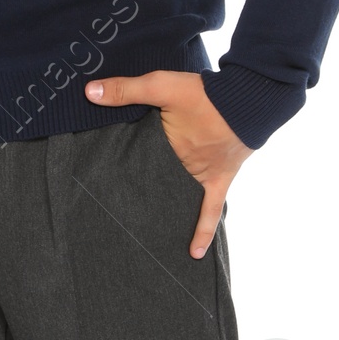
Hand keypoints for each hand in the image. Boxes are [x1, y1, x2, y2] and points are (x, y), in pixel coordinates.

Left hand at [84, 69, 251, 259]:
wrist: (250, 99)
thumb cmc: (205, 93)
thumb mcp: (161, 86)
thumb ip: (126, 89)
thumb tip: (89, 91)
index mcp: (165, 149)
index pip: (133, 164)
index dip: (117, 174)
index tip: (94, 192)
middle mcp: (182, 168)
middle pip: (155, 186)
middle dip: (137, 199)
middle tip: (115, 220)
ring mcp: (201, 177)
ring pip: (178, 201)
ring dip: (165, 215)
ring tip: (146, 240)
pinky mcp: (221, 179)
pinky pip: (212, 211)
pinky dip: (204, 231)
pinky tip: (194, 253)